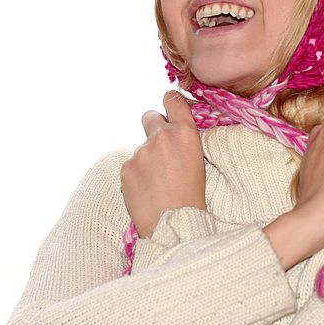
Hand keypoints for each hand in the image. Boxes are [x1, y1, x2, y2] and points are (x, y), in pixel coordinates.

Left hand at [120, 90, 206, 237]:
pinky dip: (136, 177)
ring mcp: (141, 152)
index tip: (168, 106)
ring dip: (146, 161)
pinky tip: (146, 192)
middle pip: (149, 117)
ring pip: (141, 149)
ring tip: (156, 184)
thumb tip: (170, 134)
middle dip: (153, 128)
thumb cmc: (192, 197)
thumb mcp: (197, 161)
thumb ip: (182, 142)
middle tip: (159, 149)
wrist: (175, 224)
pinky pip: (130, 167)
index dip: (169, 101)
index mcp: (185, 133)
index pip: (173, 100)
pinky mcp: (126, 168)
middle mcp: (161, 136)